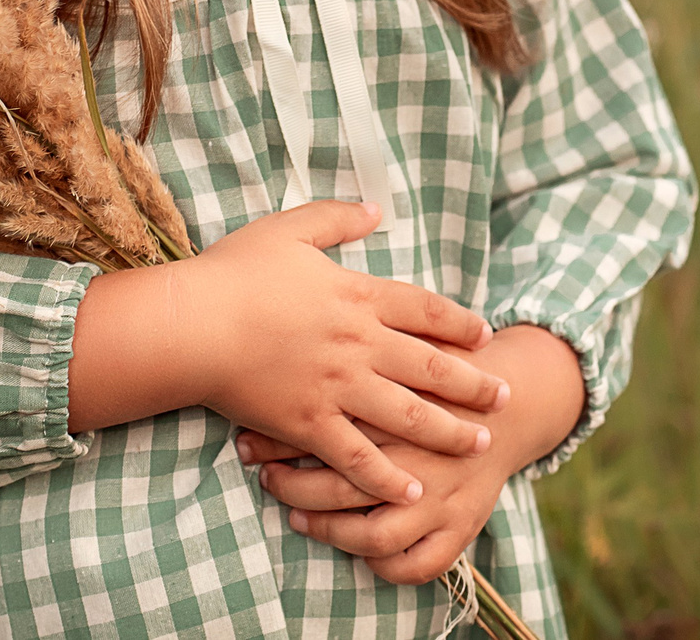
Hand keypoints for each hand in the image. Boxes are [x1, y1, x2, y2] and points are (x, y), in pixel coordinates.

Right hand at [69, 200, 503, 507]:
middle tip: (506, 397)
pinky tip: (414, 491)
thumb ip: (336, 219)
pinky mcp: (310, 423)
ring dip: (449, 432)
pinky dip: (388, 477)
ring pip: (409, 415)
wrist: (194, 325)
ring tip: (479, 445)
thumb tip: (376, 209)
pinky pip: (359, 457)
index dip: (459, 322)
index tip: (485, 336)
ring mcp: (338, 388)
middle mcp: (359, 344)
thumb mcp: (288, 229)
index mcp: (356, 296)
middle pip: (431, 366)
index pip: (424, 309)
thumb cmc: (234, 273)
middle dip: (473, 383)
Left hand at [235, 325, 586, 584]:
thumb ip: (362, 293)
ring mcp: (443, 493)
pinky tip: (354, 555)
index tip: (244, 434)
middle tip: (258, 472)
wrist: (516, 397)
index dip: (278, 432)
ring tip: (293, 515)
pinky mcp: (461, 524)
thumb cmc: (448, 357)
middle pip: (345, 478)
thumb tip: (303, 271)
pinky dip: (384, 567)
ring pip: (374, 531)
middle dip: (293, 482)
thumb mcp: (405, 320)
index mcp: (404, 401)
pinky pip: (417, 563)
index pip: (329, 419)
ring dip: (328, 529)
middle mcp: (422, 450)